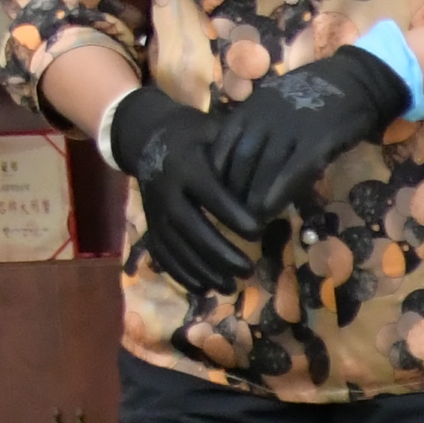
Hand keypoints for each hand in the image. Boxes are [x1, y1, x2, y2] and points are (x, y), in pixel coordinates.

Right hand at [98, 85, 284, 302]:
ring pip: (176, 246)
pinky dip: (181, 275)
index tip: (257, 232)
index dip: (232, 214)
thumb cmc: (194, 136)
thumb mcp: (214, 133)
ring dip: (202, 270)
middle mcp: (166, 191)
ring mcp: (155, 212)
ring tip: (230, 286)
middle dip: (218, 252)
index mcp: (186, 166)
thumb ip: (238, 153)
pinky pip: (162, 255)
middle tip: (247, 270)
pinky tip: (204, 289)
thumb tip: (274, 171)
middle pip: (190, 227)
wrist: (148, 139)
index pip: (210, 193)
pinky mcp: (150, 226)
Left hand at [203, 39, 416, 223]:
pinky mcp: (317, 140)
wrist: (356, 79)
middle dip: (234, 193)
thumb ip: (255, 127)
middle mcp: (265, 117)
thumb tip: (237, 162)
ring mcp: (291, 128)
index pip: (222, 147)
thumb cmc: (312, 94)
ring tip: (250, 223)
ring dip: (254, 199)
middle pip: (240, 162)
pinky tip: (271, 210)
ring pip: (263, 168)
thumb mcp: (274, 102)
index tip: (215, 197)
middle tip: (232, 218)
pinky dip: (279, 192)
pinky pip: (292, 171)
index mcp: (251, 108)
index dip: (217, 176)